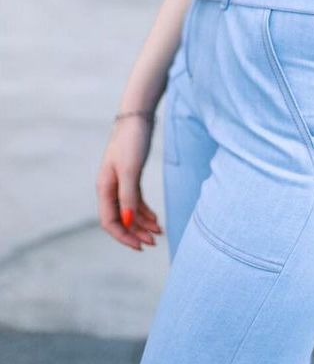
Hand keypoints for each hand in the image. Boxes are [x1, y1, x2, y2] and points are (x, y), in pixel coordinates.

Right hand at [96, 115, 162, 250]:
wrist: (137, 116)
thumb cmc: (132, 141)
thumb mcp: (131, 170)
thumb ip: (128, 196)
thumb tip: (127, 222)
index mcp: (104, 188)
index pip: (110, 222)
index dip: (124, 237)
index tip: (140, 246)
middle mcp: (109, 188)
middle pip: (120, 219)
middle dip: (136, 232)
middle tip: (154, 242)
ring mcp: (120, 182)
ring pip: (129, 211)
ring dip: (142, 223)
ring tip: (159, 232)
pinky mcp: (131, 176)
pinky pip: (135, 200)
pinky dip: (145, 211)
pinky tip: (155, 219)